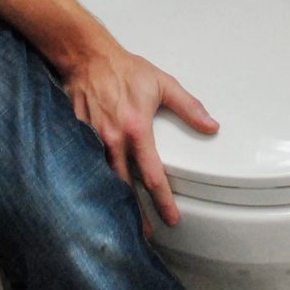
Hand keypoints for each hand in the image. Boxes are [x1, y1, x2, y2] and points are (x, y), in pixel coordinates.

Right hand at [62, 44, 217, 231]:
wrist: (87, 57)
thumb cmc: (124, 69)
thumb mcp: (163, 84)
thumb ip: (189, 107)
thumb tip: (211, 125)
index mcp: (137, 129)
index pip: (153, 175)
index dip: (164, 201)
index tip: (172, 217)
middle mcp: (113, 139)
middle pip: (126, 186)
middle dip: (137, 212)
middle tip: (147, 232)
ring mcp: (93, 139)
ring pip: (105, 179)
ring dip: (115, 200)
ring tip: (123, 220)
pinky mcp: (78, 135)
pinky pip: (87, 164)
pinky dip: (94, 181)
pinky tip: (98, 193)